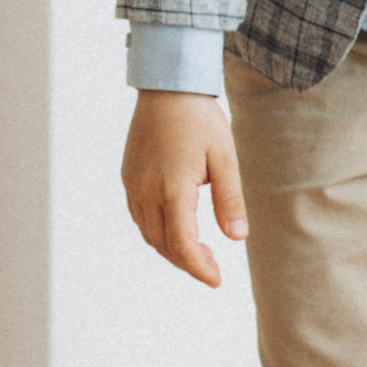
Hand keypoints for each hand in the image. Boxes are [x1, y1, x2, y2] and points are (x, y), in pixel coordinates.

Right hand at [122, 93, 246, 286]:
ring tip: (198, 251)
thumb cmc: (200, 119)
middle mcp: (146, 191)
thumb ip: (230, 199)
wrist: (167, 86)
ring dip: (171, 249)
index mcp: (173, 189)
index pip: (182, 243)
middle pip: (163, 244)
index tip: (216, 280)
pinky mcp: (128, 177)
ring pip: (148, 233)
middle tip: (212, 267)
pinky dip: (157, 232)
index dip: (198, 267)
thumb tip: (238, 237)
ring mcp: (133, 184)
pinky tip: (176, 227)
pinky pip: (139, 216)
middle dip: (187, 262)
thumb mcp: (224, 157)